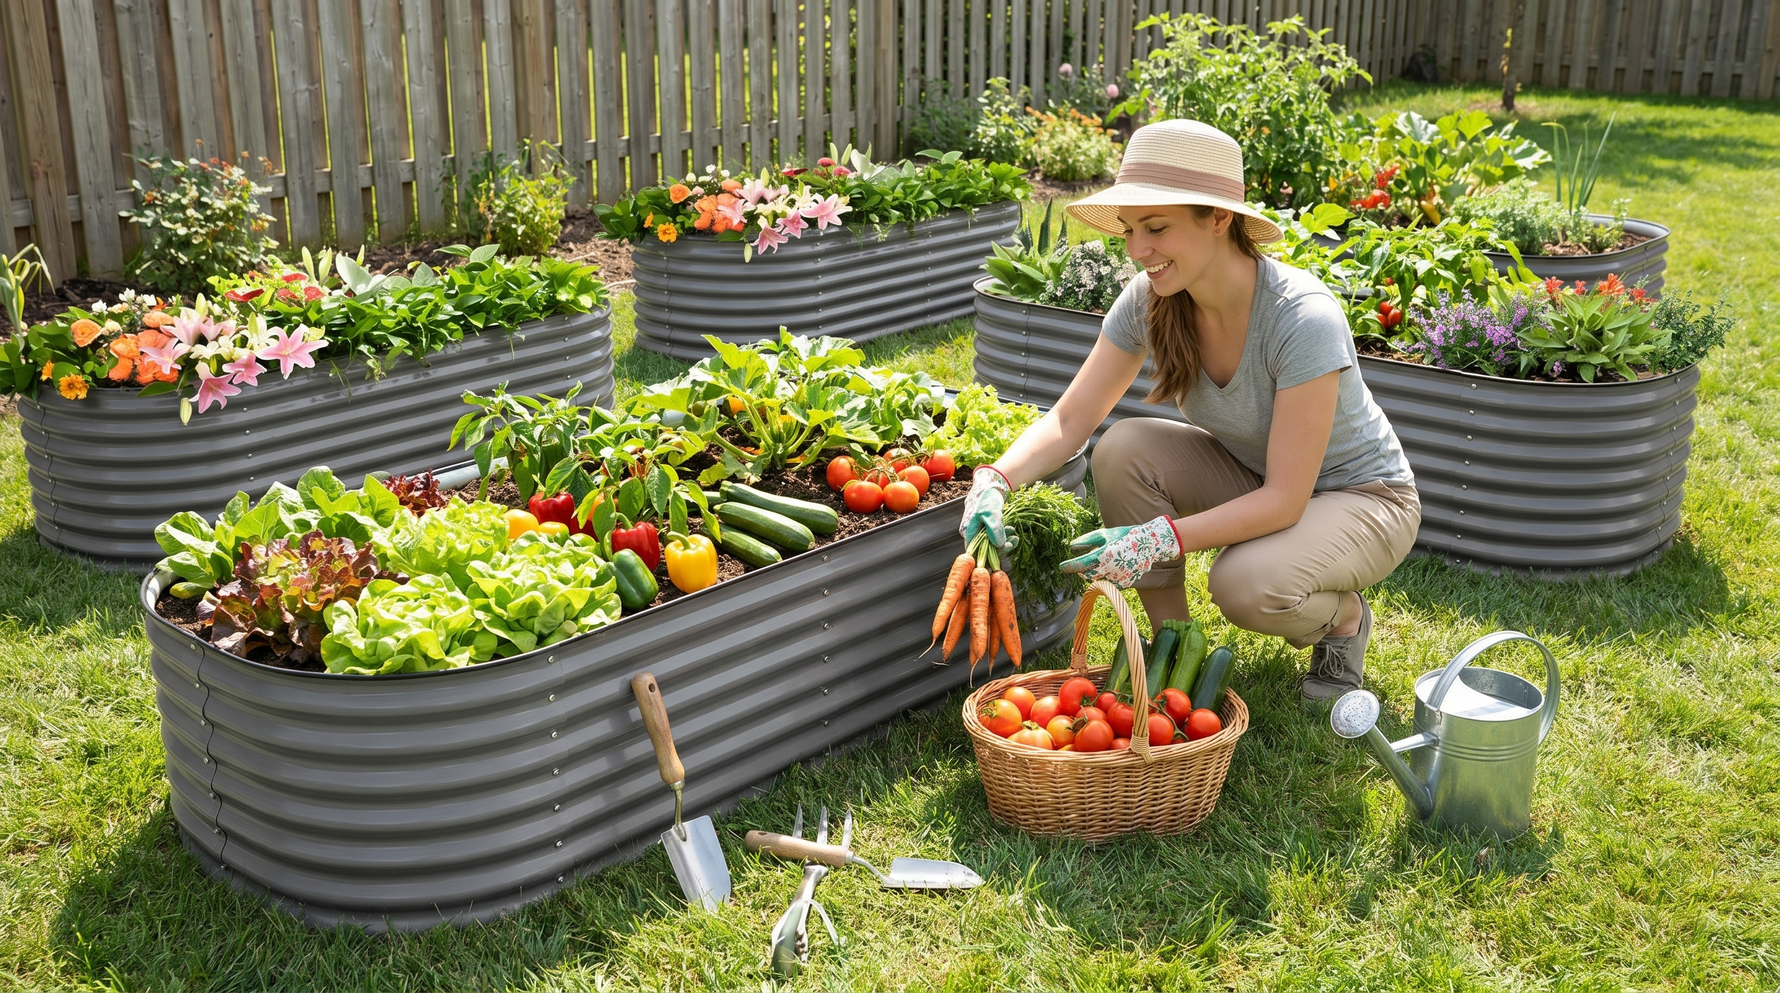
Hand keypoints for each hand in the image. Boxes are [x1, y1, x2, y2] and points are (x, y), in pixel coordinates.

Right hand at [959, 466, 1010, 550]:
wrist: (992, 488)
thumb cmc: (987, 498)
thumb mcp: (990, 512)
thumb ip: (994, 529)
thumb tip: (999, 545)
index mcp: (970, 531)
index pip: (974, 551)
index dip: (986, 556)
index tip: (999, 554)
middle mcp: (975, 535)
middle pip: (985, 551)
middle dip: (999, 550)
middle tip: (1010, 544)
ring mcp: (984, 534)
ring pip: (994, 547)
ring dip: (1005, 544)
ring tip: (1014, 538)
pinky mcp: (992, 532)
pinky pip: (999, 541)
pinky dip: (1007, 540)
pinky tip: (1014, 536)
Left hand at [1060, 516, 1181, 587]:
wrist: (1149, 544)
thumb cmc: (1124, 536)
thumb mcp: (1105, 534)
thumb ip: (1087, 540)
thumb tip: (1071, 546)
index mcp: (1104, 555)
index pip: (1081, 564)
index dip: (1069, 566)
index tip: (1061, 567)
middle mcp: (1111, 569)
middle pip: (1088, 575)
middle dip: (1083, 571)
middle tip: (1082, 565)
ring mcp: (1119, 578)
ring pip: (1099, 581)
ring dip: (1096, 574)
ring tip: (1102, 563)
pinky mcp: (1125, 583)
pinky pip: (1110, 584)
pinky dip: (1108, 578)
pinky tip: (1113, 568)